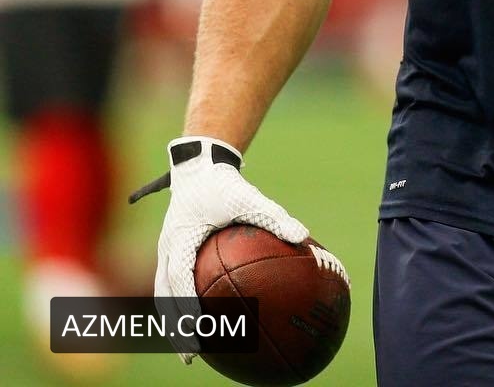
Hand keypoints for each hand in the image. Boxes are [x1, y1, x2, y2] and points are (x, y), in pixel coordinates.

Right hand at [138, 136, 307, 363]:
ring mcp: (166, 251)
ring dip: (175, 320)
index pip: (179, 280)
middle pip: (164, 296)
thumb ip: (273, 216)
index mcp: (180, 239)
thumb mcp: (248, 196)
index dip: (187, 307)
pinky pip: (172, 282)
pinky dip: (181, 302)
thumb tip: (302, 237)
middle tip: (192, 355)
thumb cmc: (222, 182)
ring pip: (164, 293)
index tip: (201, 331)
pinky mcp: (173, 251)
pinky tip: (203, 314)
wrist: (200, 165)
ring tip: (193, 347)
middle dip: (176, 327)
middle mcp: (167, 249)